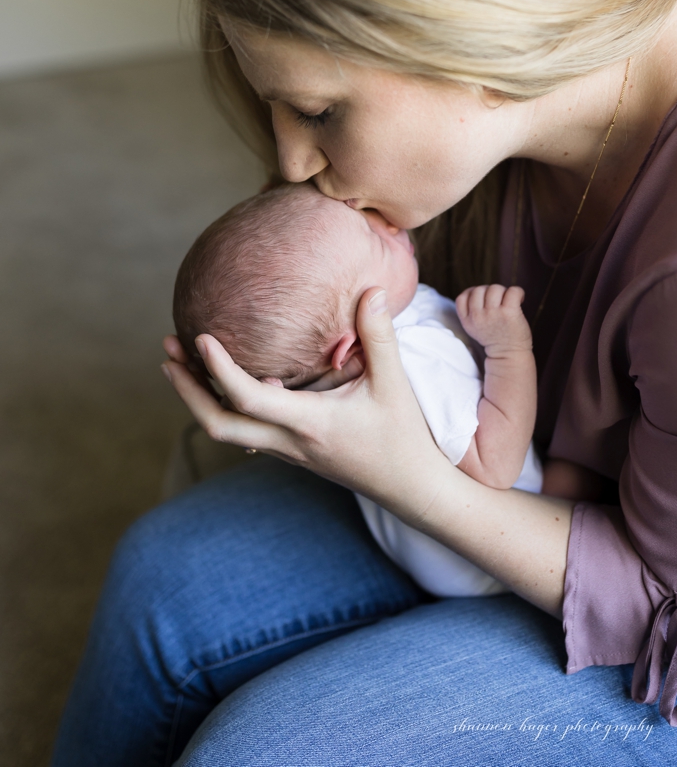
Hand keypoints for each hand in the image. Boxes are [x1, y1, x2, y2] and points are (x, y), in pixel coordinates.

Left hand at [162, 287, 453, 516]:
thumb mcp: (393, 383)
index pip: (247, 398)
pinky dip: (228, 406)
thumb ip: (379, 337)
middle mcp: (289, 442)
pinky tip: (230, 383)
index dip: (218, 369)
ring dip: (200, 398)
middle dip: (186, 390)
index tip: (201, 337)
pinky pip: (248, 431)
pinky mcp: (293, 452)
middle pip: (217, 424)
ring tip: (183, 362)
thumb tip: (370, 291)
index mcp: (308, 422)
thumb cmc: (402, 436)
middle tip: (168, 352)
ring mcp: (287, 451)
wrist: (408, 486)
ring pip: (228, 430)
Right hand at [455, 284, 531, 355]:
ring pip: (495, 288)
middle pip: (479, 289)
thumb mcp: (475, 327)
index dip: (473, 293)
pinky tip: (520, 300)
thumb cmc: (495, 337)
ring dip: (504, 292)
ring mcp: (493, 314)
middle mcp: (477, 317)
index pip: (462, 297)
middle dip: (490, 292)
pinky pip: (512, 291)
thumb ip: (473, 311)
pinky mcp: (509, 313)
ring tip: (509, 302)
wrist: (509, 354)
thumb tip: (482, 289)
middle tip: (499, 302)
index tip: (484, 300)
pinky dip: (518, 291)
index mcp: (467, 320)